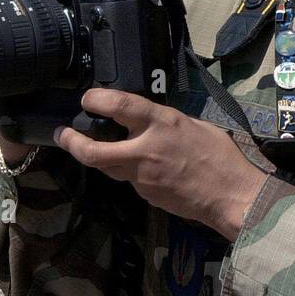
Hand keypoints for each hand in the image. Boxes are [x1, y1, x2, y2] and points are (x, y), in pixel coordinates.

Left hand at [53, 87, 268, 240]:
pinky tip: (138, 167)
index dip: (97, 100)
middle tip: (63, 134)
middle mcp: (146, 150)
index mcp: (162, 124)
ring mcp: (143, 176)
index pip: (120, 107)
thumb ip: (166, 121)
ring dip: (97, 157)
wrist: (231, 196)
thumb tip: (147, 119)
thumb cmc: (221, 156)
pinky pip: (129, 179)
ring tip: (90, 147)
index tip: (88, 99)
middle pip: (94, 151)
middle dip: (72, 142)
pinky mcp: (146, 194)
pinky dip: (127, 170)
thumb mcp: (195, 125)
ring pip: (107, 167)